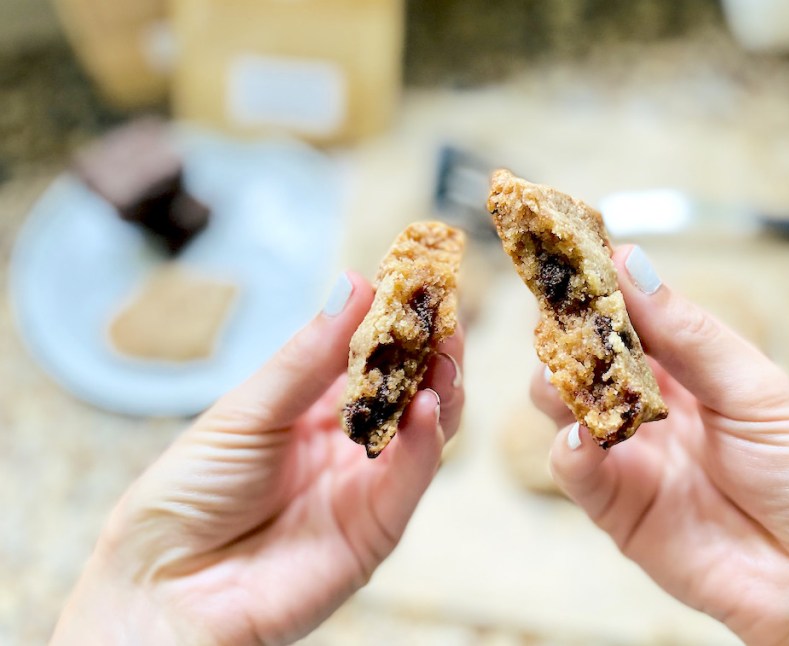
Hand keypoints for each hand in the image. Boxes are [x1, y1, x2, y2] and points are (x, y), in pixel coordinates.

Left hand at [52, 272, 464, 644]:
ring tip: (445, 348)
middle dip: (430, 347)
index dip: (394, 317)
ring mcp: (365, 486)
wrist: (163, 589)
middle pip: (406, 388)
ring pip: (424, 429)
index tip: (417, 275)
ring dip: (441, 386)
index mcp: (310, 409)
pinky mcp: (377, 529)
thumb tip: (354, 283)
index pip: (368, 355)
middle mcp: (346, 444)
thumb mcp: (247, 410)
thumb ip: (309, 357)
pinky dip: (426, 442)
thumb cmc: (188, 495)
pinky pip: (412, 479)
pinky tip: (427, 405)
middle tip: (444, 307)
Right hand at [532, 246, 788, 645]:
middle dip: (569, 333)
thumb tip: (631, 262)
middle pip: (587, 357)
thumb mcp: (760, 392)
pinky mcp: (620, 510)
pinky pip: (577, 473)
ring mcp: (634, 457)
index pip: (633, 314)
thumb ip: (691, 336)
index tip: (571, 253)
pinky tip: (581, 440)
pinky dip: (567, 451)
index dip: (600, 284)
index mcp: (693, 369)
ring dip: (558, 386)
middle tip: (562, 317)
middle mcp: (655, 407)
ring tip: (570, 378)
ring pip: (567, 408)